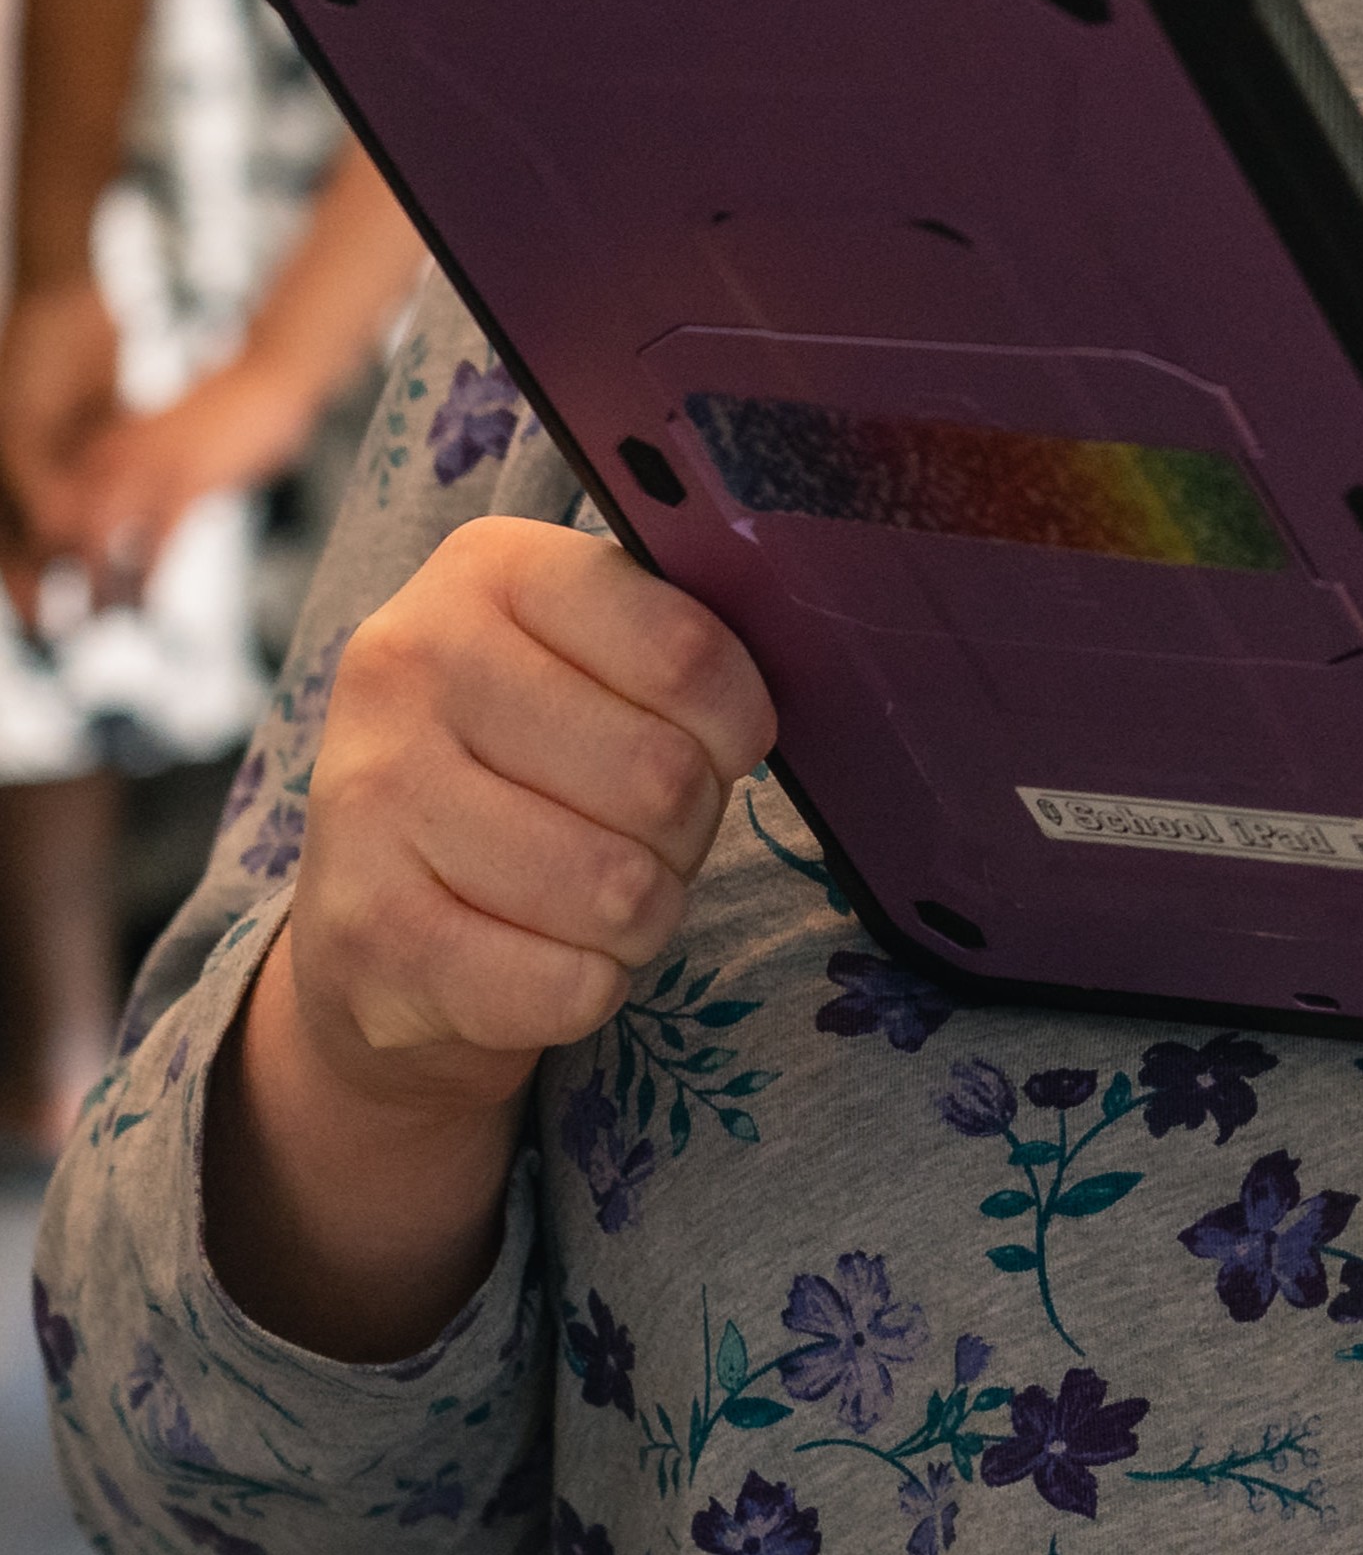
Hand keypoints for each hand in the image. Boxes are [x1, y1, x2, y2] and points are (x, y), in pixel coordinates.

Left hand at [44, 343, 318, 603]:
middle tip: (73, 613)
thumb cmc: (236, 405)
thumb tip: (172, 514)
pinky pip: (151, 545)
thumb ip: (159, 474)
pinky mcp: (186, 482)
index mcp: (106, 444)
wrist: (275, 372)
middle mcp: (114, 455)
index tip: (59, 583)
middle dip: (63, 574)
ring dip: (100, 587)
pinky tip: (148, 606)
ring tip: (109, 618)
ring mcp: (147, 468)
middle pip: (64, 527)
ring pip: (98, 541)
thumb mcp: (179, 439)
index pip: (58, 507)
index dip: (52, 549)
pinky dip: (146, 582)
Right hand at [268, 518, 777, 1131]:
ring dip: (643, 913)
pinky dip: (588, 986)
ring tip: (593, 892)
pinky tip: (541, 956)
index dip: (737, 721)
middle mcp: (409, 663)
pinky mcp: (364, 933)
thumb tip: (806, 648)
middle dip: (687, 827)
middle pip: (662, 776)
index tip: (725, 742)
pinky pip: (564, 984)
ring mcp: (369, 798)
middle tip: (644, 831)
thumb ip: (683, 643)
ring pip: (619, 889)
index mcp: (490, 567)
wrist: (376, 917)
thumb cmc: (532, 765)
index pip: (687, 650)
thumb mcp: (599, 663)